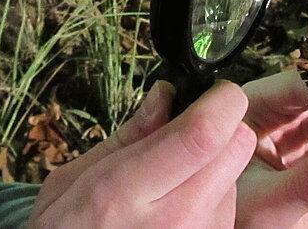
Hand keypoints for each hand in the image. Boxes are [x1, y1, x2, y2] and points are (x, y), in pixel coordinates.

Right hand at [28, 80, 255, 227]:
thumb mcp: (71, 181)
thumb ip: (127, 136)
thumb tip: (166, 95)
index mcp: (126, 193)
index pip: (203, 134)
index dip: (219, 100)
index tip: (213, 92)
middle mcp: (174, 220)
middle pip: (236, 147)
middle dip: (223, 126)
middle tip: (190, 131)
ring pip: (235, 174)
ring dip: (215, 165)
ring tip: (170, 182)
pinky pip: (229, 205)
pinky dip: (212, 195)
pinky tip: (177, 208)